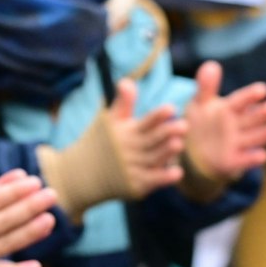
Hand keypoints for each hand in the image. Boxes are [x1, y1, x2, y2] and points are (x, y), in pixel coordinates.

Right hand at [107, 78, 187, 198]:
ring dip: (166, 153)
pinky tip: (177, 173)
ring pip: (152, 159)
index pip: (143, 122)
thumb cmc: (99, 143)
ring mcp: (130, 168)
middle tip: (185, 125)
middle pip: (150, 140)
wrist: (80, 175)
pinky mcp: (133, 185)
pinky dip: (163, 177)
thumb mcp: (108, 121)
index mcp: (124, 132)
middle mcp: (127, 150)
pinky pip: (151, 180)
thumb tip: (127, 81)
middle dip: (166, 132)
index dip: (157, 116)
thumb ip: (123, 102)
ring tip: (180, 144)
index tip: (170, 108)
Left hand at [183, 62, 265, 181]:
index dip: (250, 95)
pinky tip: (263, 156)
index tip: (263, 89)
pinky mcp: (235, 161)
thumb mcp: (200, 104)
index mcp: (230, 108)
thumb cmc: (201, 123)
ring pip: (254, 137)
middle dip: (264, 113)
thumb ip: (206, 87)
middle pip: (253, 118)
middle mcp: (238, 125)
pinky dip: (253, 158)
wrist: (195, 153)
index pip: (241, 100)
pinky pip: (245, 160)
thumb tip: (211, 64)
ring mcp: (238, 143)